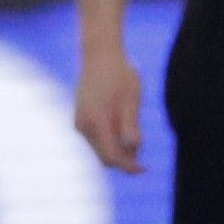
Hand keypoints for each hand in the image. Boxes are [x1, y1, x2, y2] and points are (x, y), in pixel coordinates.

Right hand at [75, 45, 144, 173]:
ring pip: (100, 148)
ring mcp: (80, 123)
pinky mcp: (80, 119)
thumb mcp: (132, 99)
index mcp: (97, 122)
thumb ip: (131, 126)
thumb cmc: (120, 74)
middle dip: (124, 158)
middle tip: (142, 150)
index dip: (128, 167)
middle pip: (105, 157)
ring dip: (118, 147)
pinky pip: (96, 138)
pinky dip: (110, 138)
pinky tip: (122, 123)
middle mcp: (84, 126)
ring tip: (134, 128)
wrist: (100, 54)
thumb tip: (133, 150)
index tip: (144, 168)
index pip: (112, 157)